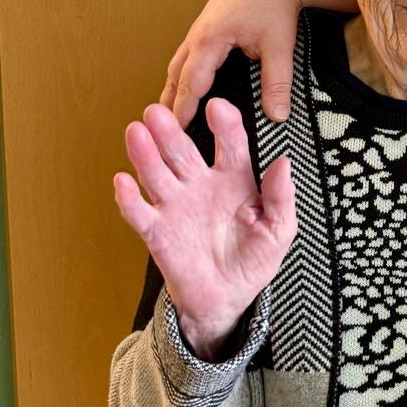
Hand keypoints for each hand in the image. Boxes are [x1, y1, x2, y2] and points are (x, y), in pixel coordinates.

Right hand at [113, 100, 295, 358]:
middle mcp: (200, 185)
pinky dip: (128, 198)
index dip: (224, 125)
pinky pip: (139, 212)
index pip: (229, 144)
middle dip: (170, 131)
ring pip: (157, 173)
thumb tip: (283, 163)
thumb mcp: (279, 229)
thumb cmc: (255, 259)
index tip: (217, 107)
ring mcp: (176, 206)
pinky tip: (122, 180)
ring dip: (145, 154)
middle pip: (182, 151)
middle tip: (158, 110)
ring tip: (136, 132)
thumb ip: (281, 197)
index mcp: (234, 180)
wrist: (228, 300)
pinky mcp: (157, 232)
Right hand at [161, 0, 350, 127]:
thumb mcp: (279, 45)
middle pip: (175, 76)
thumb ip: (277, 83)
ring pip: (177, 66)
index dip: (182, 111)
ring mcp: (198, 30)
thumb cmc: (275, 4)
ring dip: (171, 90)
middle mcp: (197, 36)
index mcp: (210, 40)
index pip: (190, 84)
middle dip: (168, 105)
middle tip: (162, 135)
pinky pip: (186, 57)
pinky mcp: (205, 28)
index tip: (175, 135)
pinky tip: (186, 89)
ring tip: (167, 118)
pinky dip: (181, 76)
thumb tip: (277, 117)